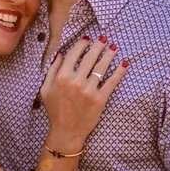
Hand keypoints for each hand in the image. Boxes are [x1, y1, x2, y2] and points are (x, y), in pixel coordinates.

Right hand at [40, 35, 126, 153]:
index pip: (74, 54)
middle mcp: (75, 81)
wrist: (66, 132)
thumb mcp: (45, 89)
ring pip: (102, 67)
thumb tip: (60, 54)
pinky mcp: (100, 99)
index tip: (87, 39)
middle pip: (90, 58)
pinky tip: (124, 64)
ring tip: (114, 47)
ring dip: (109, 55)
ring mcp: (89, 90)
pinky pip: (111, 82)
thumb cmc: (55, 111)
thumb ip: (51, 70)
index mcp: (61, 77)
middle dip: (98, 45)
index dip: (82, 44)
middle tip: (104, 39)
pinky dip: (119, 72)